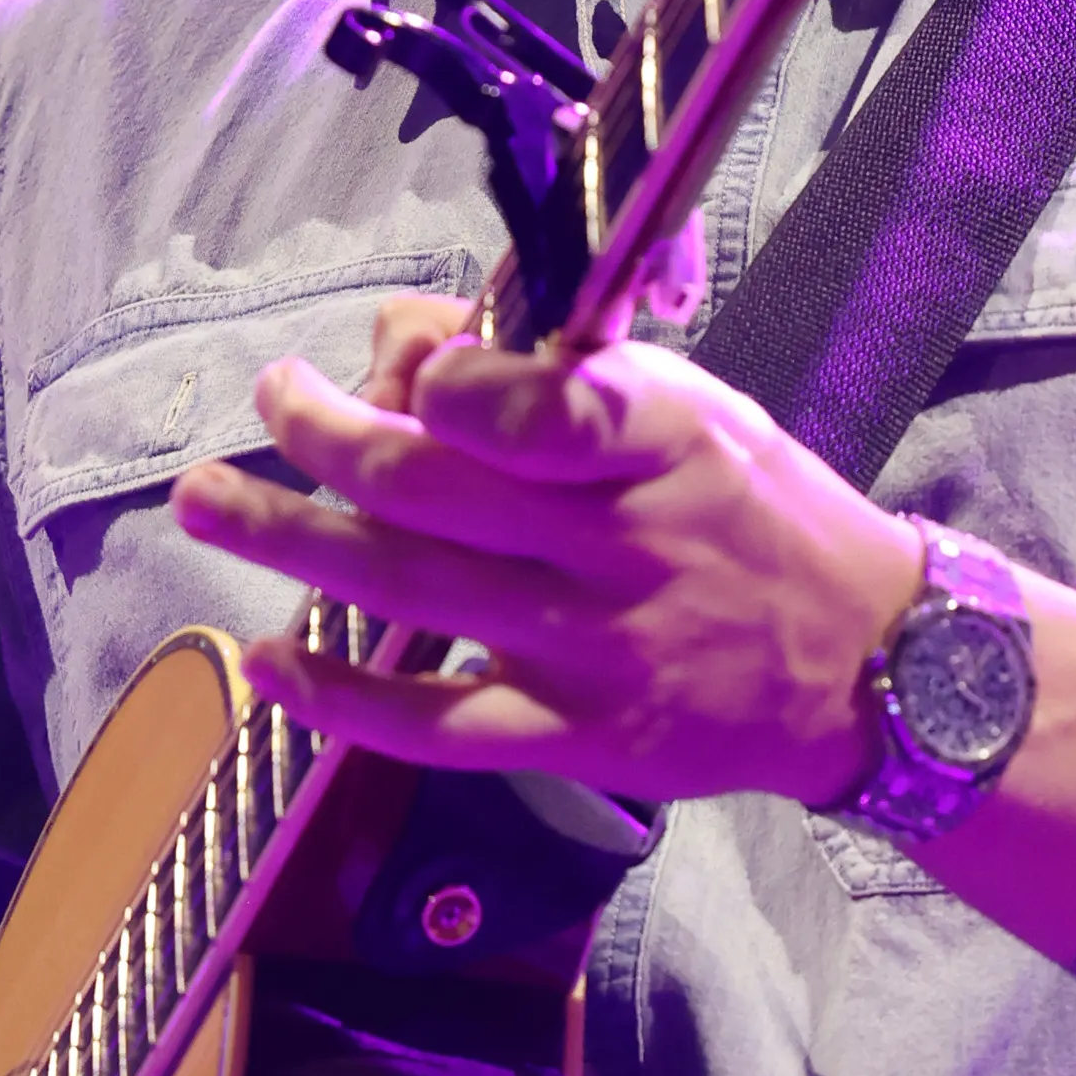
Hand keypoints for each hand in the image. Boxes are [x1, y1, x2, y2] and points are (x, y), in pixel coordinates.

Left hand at [176, 292, 925, 808]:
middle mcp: (619, 542)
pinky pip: (440, 724)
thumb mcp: (696, 410)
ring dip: (289, 541)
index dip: (444, 377)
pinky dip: (344, 698)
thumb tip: (414, 339)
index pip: (538, 401)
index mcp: (659, 440)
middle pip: (436, 486)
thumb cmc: (763, 516)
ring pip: (412, 590)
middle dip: (323, 433)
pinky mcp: (578, 735)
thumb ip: (563, 377)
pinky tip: (270, 666)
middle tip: (272, 397)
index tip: (397, 356)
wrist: (870, 665)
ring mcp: (592, 646)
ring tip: (205, 502)